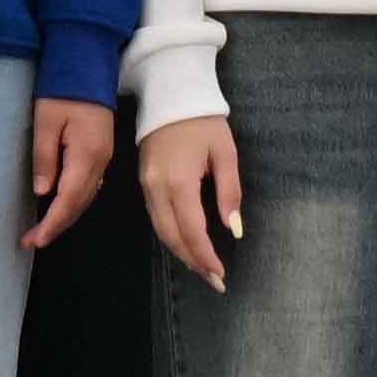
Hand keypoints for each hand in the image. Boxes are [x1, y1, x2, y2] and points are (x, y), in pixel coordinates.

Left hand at [18, 98, 118, 256]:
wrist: (88, 66)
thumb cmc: (62, 91)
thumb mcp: (45, 122)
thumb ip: (45, 158)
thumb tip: (43, 192)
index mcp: (87, 156)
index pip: (69, 199)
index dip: (53, 222)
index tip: (36, 240)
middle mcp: (101, 162)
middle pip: (80, 203)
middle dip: (57, 225)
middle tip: (31, 241)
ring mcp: (104, 158)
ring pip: (86, 197)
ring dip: (65, 216)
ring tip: (42, 231)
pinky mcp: (101, 153)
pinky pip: (89, 186)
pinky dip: (74, 202)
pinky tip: (60, 207)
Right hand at [135, 110, 242, 287]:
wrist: (169, 96)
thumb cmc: (203, 123)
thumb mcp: (225, 154)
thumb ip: (229, 193)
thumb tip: (233, 229)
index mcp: (179, 182)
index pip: (191, 230)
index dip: (205, 256)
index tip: (221, 275)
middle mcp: (156, 188)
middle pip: (171, 236)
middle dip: (193, 261)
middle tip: (214, 280)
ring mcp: (145, 186)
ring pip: (160, 230)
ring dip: (181, 252)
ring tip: (202, 268)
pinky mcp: (143, 182)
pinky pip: (155, 218)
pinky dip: (170, 236)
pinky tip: (185, 244)